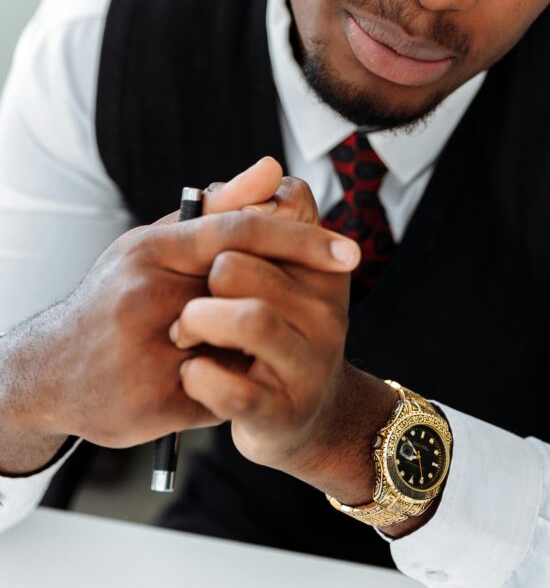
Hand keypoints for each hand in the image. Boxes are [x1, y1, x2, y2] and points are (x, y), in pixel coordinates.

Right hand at [0, 158, 356, 472]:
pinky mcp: (153, 405)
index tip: (351, 252)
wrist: (51, 371)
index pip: (239, 233)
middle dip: (287, 295)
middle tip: (321, 293)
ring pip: (241, 346)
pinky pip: (223, 392)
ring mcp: (147, 355)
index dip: (300, 239)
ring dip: (257, 343)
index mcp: (152, 250)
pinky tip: (226, 373)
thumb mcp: (160, 244)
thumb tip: (275, 168)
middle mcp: (147, 298)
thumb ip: (220, 209)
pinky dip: (234, 381)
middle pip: (248, 291)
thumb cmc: (118, 295)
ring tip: (257, 338)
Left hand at [170, 176, 397, 499]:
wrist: (293, 421)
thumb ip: (253, 217)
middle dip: (200, 277)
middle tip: (189, 300)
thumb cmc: (268, 330)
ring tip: (184, 335)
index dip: (237, 216)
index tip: (217, 241)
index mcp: (322, 266)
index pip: (287, 207)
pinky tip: (191, 374)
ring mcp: (310, 363)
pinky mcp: (283, 412)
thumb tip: (266, 167)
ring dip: (196, 323)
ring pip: (248, 318)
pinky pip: (233, 388)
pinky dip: (199, 378)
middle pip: (238, 263)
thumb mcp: (268, 269)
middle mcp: (328, 310)